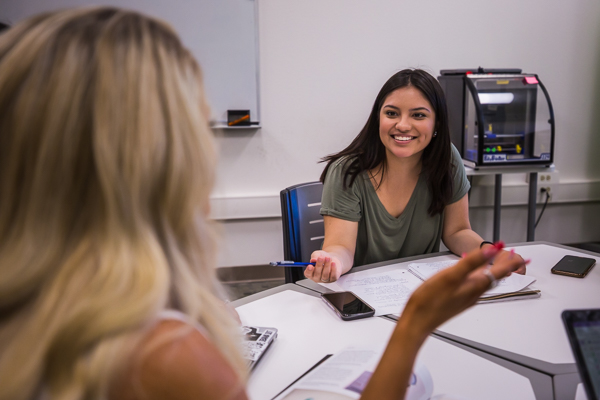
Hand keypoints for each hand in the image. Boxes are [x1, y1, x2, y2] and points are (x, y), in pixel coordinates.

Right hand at [304, 250, 342, 282]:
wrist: (332, 259)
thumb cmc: (323, 257)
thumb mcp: (317, 254)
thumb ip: (315, 256)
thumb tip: (313, 260)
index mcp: (310, 273)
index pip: (308, 274)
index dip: (308, 271)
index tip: (310, 265)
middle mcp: (317, 277)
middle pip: (317, 274)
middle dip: (319, 265)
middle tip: (320, 258)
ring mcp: (325, 279)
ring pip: (325, 275)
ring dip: (326, 265)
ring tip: (328, 257)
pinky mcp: (333, 279)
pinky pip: (333, 275)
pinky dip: (333, 269)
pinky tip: (333, 263)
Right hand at [401, 243, 528, 335]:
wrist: (417, 321)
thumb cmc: (431, 300)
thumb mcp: (451, 276)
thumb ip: (472, 262)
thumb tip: (491, 251)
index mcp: (474, 286)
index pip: (499, 272)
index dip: (509, 261)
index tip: (517, 253)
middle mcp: (473, 293)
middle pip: (494, 278)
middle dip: (503, 266)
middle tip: (511, 257)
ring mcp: (465, 298)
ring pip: (484, 282)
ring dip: (491, 271)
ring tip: (496, 263)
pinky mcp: (456, 301)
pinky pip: (473, 286)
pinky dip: (477, 277)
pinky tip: (470, 274)